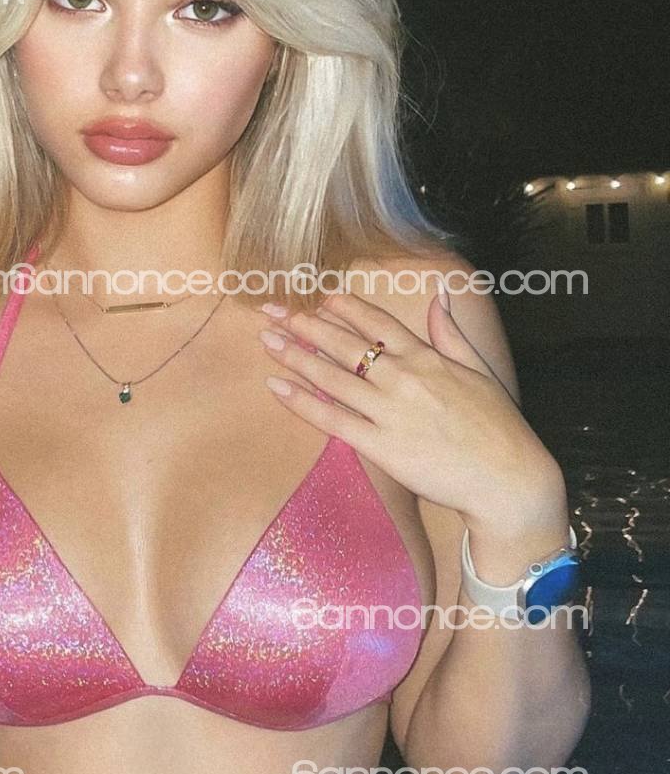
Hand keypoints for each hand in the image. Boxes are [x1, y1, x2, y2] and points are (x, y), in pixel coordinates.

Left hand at [258, 284, 565, 534]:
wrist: (507, 478)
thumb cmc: (498, 426)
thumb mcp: (478, 370)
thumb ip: (450, 333)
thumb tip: (440, 295)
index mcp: (426, 358)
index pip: (376, 323)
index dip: (344, 308)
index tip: (319, 298)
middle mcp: (403, 378)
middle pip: (344, 344)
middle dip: (305, 325)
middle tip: (273, 311)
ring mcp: (389, 412)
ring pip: (332, 377)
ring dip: (294, 356)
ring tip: (266, 339)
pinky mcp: (381, 446)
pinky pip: (332, 420)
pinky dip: (301, 402)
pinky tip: (276, 387)